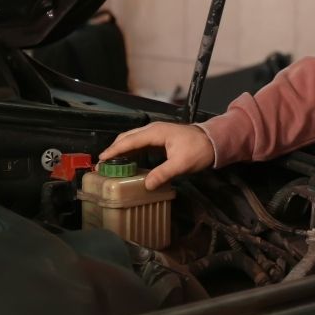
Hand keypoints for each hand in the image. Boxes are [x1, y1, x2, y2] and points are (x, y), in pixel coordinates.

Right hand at [98, 122, 214, 189]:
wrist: (213, 141)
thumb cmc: (198, 150)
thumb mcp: (181, 164)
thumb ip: (163, 173)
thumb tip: (147, 185)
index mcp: (156, 132)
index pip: (129, 141)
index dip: (114, 150)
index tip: (101, 159)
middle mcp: (153, 129)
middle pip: (128, 137)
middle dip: (114, 149)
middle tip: (102, 164)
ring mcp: (157, 132)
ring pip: (133, 139)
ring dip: (121, 149)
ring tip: (110, 163)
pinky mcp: (160, 138)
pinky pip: (140, 142)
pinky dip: (130, 150)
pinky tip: (127, 161)